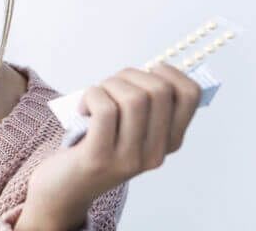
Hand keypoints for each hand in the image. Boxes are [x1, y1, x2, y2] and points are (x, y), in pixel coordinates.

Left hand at [17, 62, 201, 229]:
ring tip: (96, 97)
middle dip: (131, 75)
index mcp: (168, 141)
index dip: (170, 71)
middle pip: (159, 90)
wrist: (65, 188)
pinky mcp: (99, 158)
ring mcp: (129, 159)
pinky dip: (92, 96)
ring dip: (109, 85)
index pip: (190, 95)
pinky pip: (105, 109)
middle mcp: (155, 153)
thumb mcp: (129, 127)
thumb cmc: (96, 144)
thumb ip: (144, 103)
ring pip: (134, 98)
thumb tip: (153, 68)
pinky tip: (83, 108)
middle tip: (111, 86)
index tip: (147, 71)